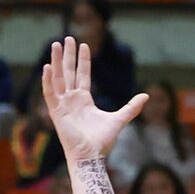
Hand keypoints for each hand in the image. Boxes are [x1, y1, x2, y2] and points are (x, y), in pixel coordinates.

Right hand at [40, 37, 142, 161]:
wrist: (91, 154)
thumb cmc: (102, 141)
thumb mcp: (120, 119)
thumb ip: (131, 107)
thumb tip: (146, 96)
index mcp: (84, 100)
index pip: (82, 75)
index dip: (82, 61)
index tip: (83, 45)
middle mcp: (71, 100)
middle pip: (68, 72)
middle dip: (67, 56)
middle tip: (66, 39)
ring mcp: (63, 105)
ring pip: (58, 78)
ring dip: (56, 62)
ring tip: (56, 45)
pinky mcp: (56, 112)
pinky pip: (49, 93)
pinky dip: (48, 81)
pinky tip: (48, 67)